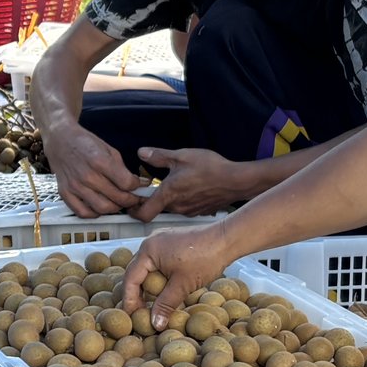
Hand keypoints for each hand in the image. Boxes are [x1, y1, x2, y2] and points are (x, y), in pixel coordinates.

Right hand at [44, 121, 149, 216]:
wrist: (60, 140)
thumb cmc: (85, 143)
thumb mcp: (108, 149)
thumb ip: (122, 168)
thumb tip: (137, 183)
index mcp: (100, 161)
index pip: (126, 183)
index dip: (137, 186)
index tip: (139, 185)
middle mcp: (87, 176)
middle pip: (117, 198)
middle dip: (131, 200)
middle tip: (133, 198)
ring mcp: (75, 186)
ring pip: (102, 209)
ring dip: (115, 208)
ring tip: (118, 202)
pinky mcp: (65, 193)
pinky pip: (83, 213)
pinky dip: (94, 214)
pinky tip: (100, 207)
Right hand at [118, 220, 247, 325]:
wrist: (226, 240)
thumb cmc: (205, 259)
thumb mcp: (183, 285)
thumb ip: (166, 304)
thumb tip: (155, 324)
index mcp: (148, 250)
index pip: (130, 278)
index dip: (130, 299)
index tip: (132, 316)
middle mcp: (150, 242)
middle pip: (136, 272)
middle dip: (137, 293)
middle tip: (141, 312)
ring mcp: (160, 240)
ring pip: (147, 267)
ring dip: (148, 286)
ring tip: (153, 304)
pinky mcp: (171, 242)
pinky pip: (157, 262)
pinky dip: (158, 277)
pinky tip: (165, 289)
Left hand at [136, 147, 254, 216]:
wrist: (236, 181)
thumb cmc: (211, 168)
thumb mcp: (182, 156)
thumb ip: (159, 156)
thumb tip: (142, 153)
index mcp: (168, 194)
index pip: (142, 213)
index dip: (132, 209)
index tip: (130, 200)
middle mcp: (176, 207)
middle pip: (155, 209)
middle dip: (151, 199)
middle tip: (151, 185)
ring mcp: (188, 212)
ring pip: (170, 208)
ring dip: (167, 198)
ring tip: (174, 182)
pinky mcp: (199, 212)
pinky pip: (184, 208)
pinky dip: (182, 199)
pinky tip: (189, 187)